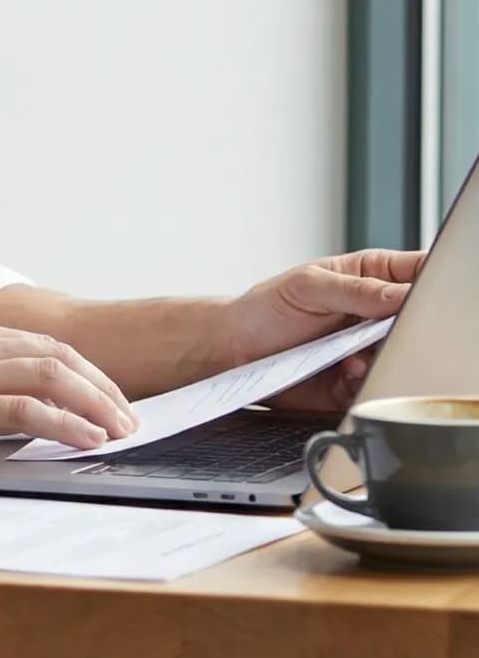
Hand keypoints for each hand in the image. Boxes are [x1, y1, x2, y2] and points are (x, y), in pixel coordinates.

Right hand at [0, 316, 137, 469]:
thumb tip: (10, 412)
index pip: (40, 345)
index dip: (84, 372)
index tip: (108, 399)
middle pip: (57, 356)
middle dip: (102, 387)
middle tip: (129, 418)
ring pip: (51, 376)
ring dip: (95, 405)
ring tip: (119, 431)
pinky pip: (28, 409)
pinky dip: (67, 424)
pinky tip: (87, 440)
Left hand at [226, 248, 422, 414]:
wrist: (232, 352)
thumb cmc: (264, 309)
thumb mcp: (308, 286)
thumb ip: (356, 289)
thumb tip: (398, 295)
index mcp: (369, 276)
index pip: (416, 272)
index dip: (426, 284)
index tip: (416, 298)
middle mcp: (372, 314)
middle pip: (415, 320)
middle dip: (405, 329)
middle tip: (382, 332)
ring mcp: (365, 348)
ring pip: (400, 355)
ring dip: (383, 358)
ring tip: (354, 356)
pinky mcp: (354, 381)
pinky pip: (376, 385)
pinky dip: (365, 381)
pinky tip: (345, 372)